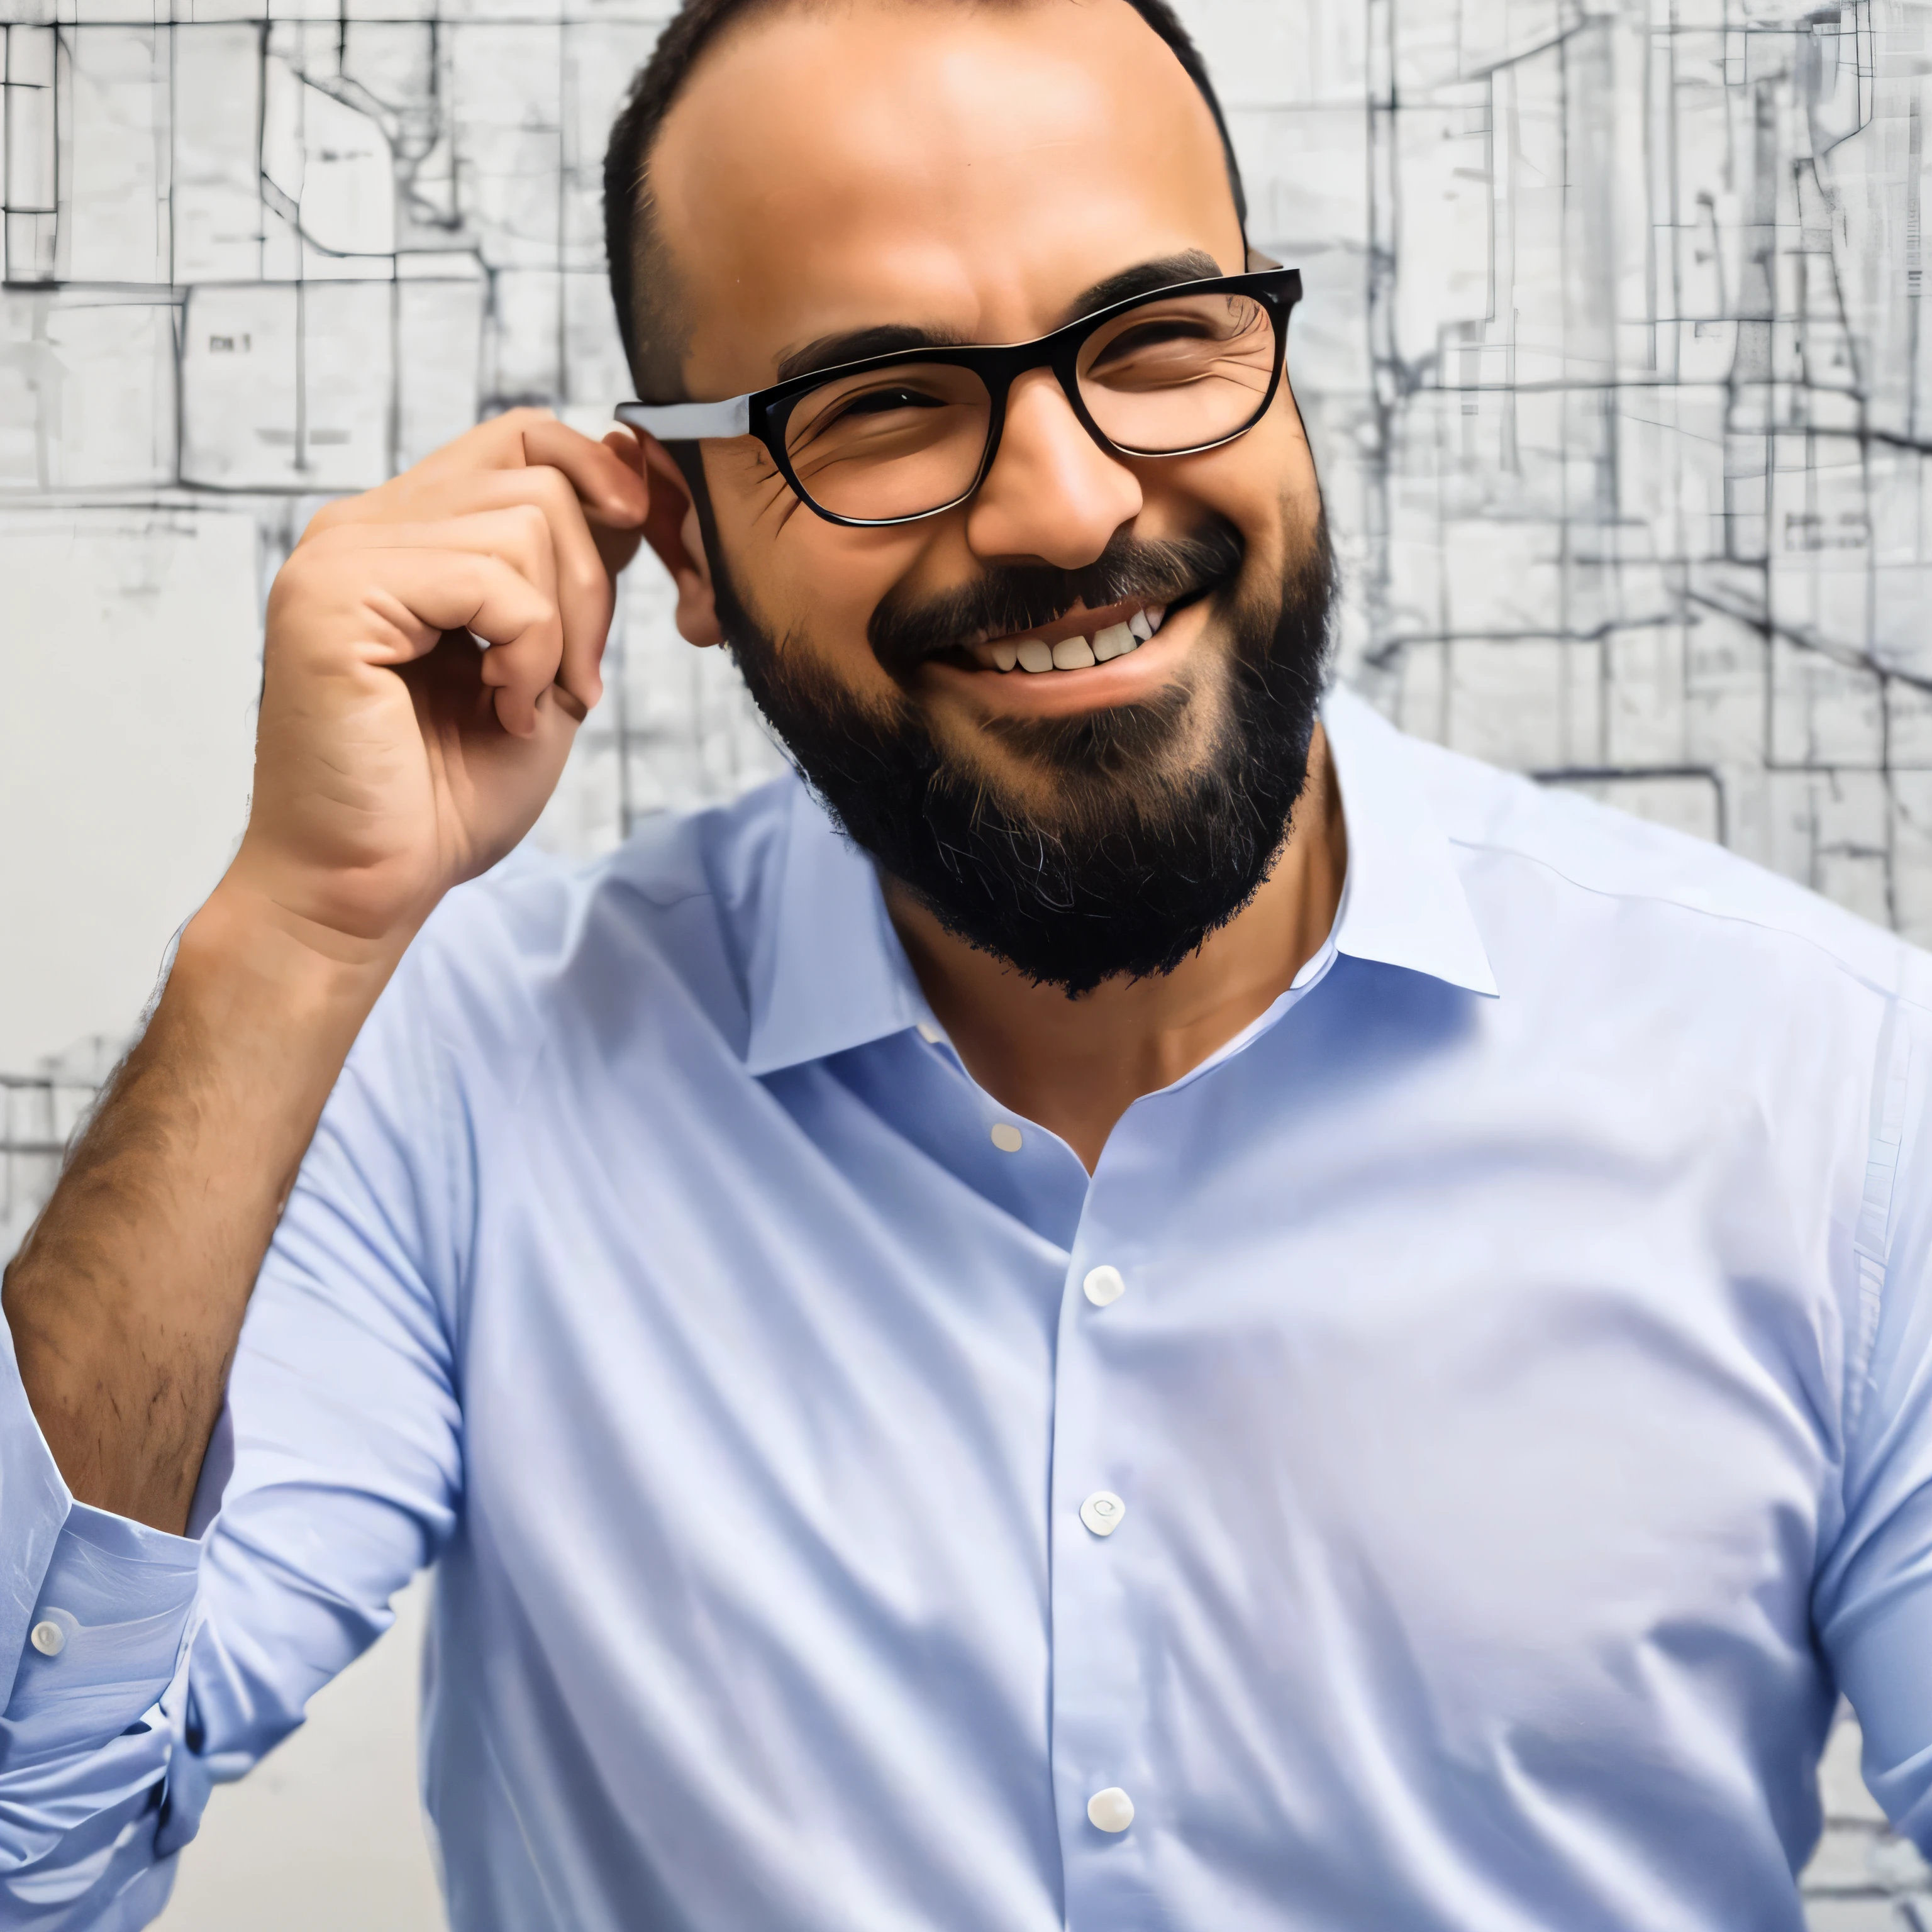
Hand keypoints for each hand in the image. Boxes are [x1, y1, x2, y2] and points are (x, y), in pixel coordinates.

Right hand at [226, 409, 649, 952]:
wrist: (368, 885)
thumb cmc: (445, 794)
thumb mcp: (543, 664)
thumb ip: (573, 574)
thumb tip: (630, 474)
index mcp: (403, 532)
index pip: (519, 435)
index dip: (596, 475)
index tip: (635, 546)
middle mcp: (361, 525)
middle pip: (536, 475)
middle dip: (591, 586)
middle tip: (574, 682)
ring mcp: (339, 555)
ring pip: (524, 522)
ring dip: (559, 630)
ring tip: (523, 703)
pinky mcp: (334, 597)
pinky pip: (490, 579)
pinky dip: (527, 654)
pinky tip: (501, 711)